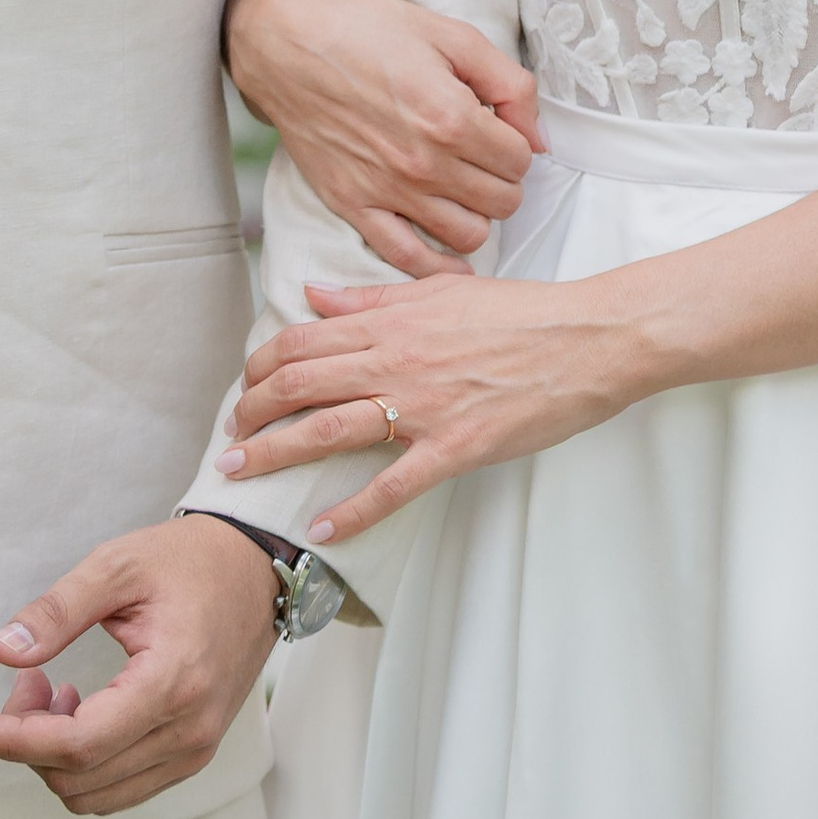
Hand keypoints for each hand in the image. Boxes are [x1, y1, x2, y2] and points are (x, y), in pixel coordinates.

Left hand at [0, 516, 274, 817]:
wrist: (255, 569)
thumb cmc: (186, 560)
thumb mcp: (116, 566)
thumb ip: (56, 610)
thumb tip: (0, 650)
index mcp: (173, 681)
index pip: (79, 744)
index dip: (15, 741)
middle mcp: (189, 730)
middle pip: (80, 777)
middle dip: (29, 738)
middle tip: (26, 678)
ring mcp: (195, 750)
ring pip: (96, 795)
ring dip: (54, 756)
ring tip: (52, 691)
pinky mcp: (194, 754)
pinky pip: (121, 788)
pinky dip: (83, 763)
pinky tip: (79, 709)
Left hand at [216, 271, 647, 545]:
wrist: (588, 338)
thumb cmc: (521, 312)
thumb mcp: (441, 289)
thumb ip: (372, 296)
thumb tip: (313, 296)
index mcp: (392, 320)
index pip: (302, 341)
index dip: (260, 367)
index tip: (243, 389)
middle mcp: (396, 360)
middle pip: (299, 384)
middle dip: (252, 412)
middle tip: (230, 437)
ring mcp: (423, 406)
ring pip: (328, 428)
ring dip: (275, 453)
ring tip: (240, 474)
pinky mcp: (455, 447)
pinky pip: (391, 486)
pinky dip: (351, 512)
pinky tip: (319, 530)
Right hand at [224, 0, 540, 274]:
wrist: (287, 43)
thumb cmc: (367, 29)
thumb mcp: (450, 34)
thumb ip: (508, 83)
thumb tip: (539, 138)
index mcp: (452, 116)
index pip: (521, 160)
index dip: (518, 143)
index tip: (500, 130)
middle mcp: (423, 162)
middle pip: (502, 202)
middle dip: (503, 180)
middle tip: (484, 157)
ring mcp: (387, 190)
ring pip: (467, 236)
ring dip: (477, 215)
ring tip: (463, 188)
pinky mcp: (354, 205)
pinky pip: (407, 259)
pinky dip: (436, 264)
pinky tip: (448, 253)